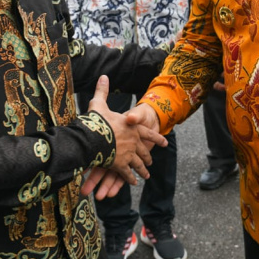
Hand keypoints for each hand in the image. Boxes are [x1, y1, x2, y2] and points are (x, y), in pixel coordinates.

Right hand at [80, 83, 166, 197]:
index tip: (164, 142)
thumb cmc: (97, 120)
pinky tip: (134, 182)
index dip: (156, 138)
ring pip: (139, 163)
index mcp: (132, 127)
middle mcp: (134, 141)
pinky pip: (128, 173)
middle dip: (147, 157)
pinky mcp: (121, 165)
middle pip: (144, 150)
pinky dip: (130, 178)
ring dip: (142, 170)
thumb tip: (103, 76)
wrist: (94, 136)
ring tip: (146, 175)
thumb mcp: (100, 104)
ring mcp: (129, 154)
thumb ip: (102, 91)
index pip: (148, 133)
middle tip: (150, 163)